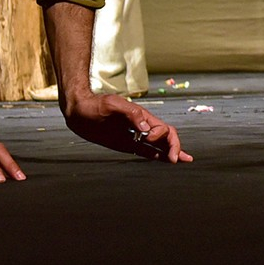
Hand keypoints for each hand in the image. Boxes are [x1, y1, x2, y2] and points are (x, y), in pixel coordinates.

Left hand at [64, 90, 192, 162]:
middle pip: (166, 136)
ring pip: (159, 145)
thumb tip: (146, 128)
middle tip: (177, 159)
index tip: (149, 139)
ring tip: (184, 159)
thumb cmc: (94, 105)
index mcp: (141, 116)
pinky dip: (158, 155)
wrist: (79, 111)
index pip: (161, 128)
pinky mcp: (127, 144)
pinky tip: (166, 160)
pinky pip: (146, 151)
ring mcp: (135, 136)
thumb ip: (131, 113)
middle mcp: (141, 127)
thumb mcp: (112, 105)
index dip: (161, 135)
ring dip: (172, 151)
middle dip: (174, 146)